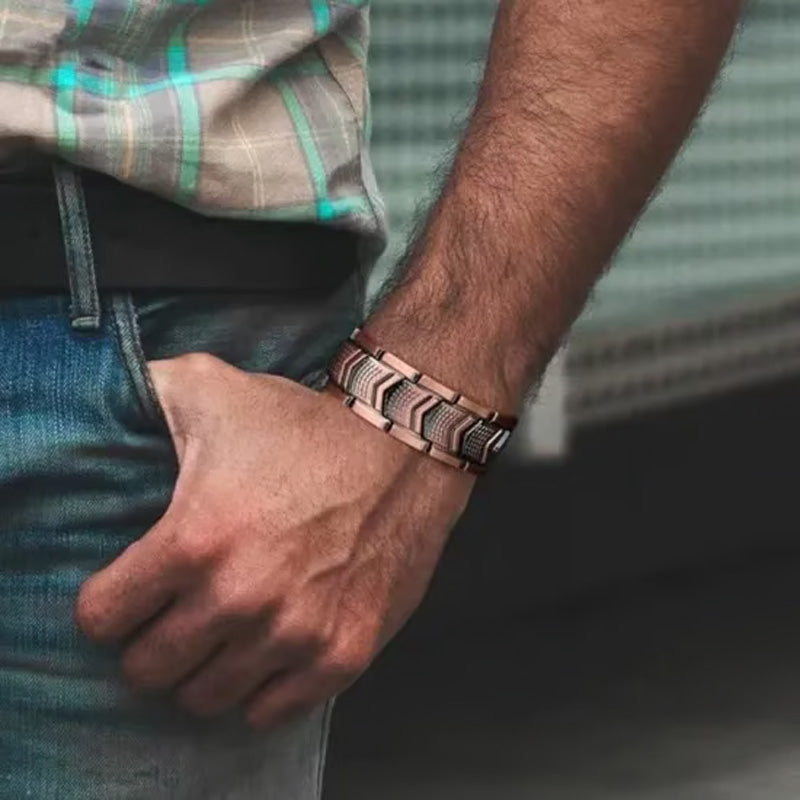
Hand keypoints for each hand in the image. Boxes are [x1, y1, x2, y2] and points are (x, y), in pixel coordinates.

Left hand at [74, 352, 474, 729]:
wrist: (402, 446)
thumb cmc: (306, 424)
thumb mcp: (212, 387)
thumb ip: (141, 391)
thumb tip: (97, 397)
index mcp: (194, 539)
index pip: (102, 619)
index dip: (109, 605)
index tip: (130, 593)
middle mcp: (240, 597)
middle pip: (148, 670)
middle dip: (152, 643)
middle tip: (176, 615)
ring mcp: (295, 633)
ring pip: (206, 699)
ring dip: (205, 669)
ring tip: (222, 634)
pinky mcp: (343, 652)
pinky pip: (271, 712)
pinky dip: (260, 690)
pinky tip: (267, 652)